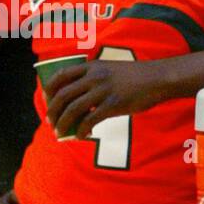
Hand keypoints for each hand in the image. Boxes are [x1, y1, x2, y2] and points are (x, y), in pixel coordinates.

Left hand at [44, 59, 164, 140]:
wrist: (157, 79)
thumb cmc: (135, 77)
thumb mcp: (110, 70)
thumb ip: (94, 79)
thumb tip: (79, 102)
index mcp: (91, 67)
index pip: (61, 75)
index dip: (49, 89)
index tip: (47, 100)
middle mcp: (94, 77)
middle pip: (63, 94)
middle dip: (53, 111)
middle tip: (51, 122)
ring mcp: (103, 90)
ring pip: (73, 109)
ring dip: (63, 123)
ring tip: (60, 132)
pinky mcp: (113, 104)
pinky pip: (91, 120)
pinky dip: (82, 130)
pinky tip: (81, 136)